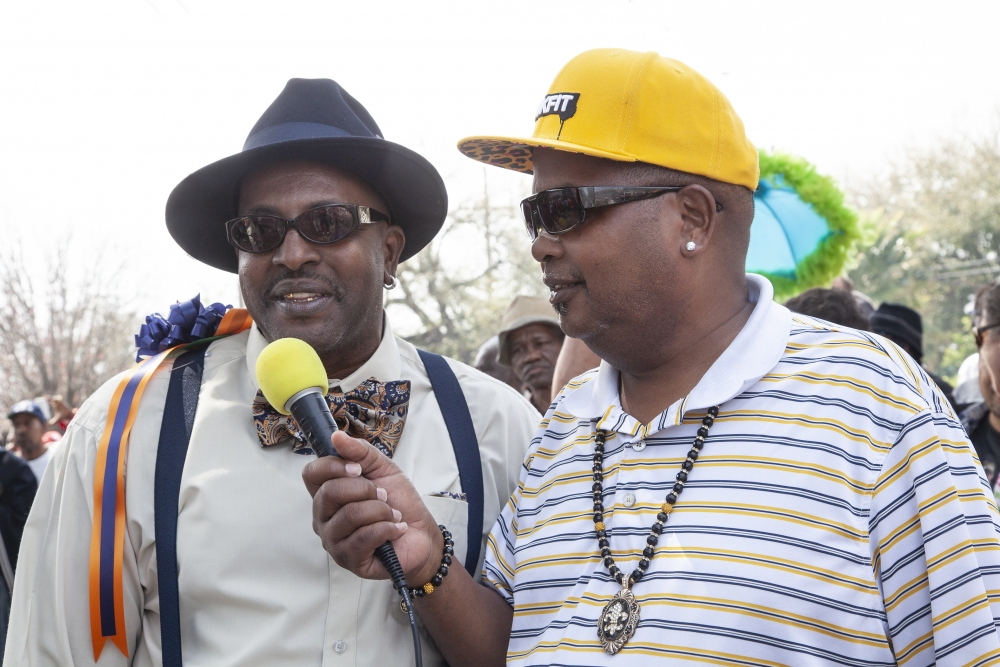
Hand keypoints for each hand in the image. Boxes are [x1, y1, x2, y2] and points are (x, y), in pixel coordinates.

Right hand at [302, 431, 444, 585]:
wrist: (421, 534)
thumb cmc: (398, 502)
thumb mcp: (383, 469)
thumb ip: (360, 452)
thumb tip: (336, 437)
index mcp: (327, 494)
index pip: (311, 474)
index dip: (333, 466)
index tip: (358, 468)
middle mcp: (323, 518)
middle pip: (330, 493)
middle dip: (365, 489)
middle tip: (383, 495)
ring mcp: (333, 541)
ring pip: (350, 515)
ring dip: (380, 510)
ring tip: (392, 514)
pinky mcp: (349, 559)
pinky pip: (364, 538)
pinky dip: (387, 528)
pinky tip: (396, 529)